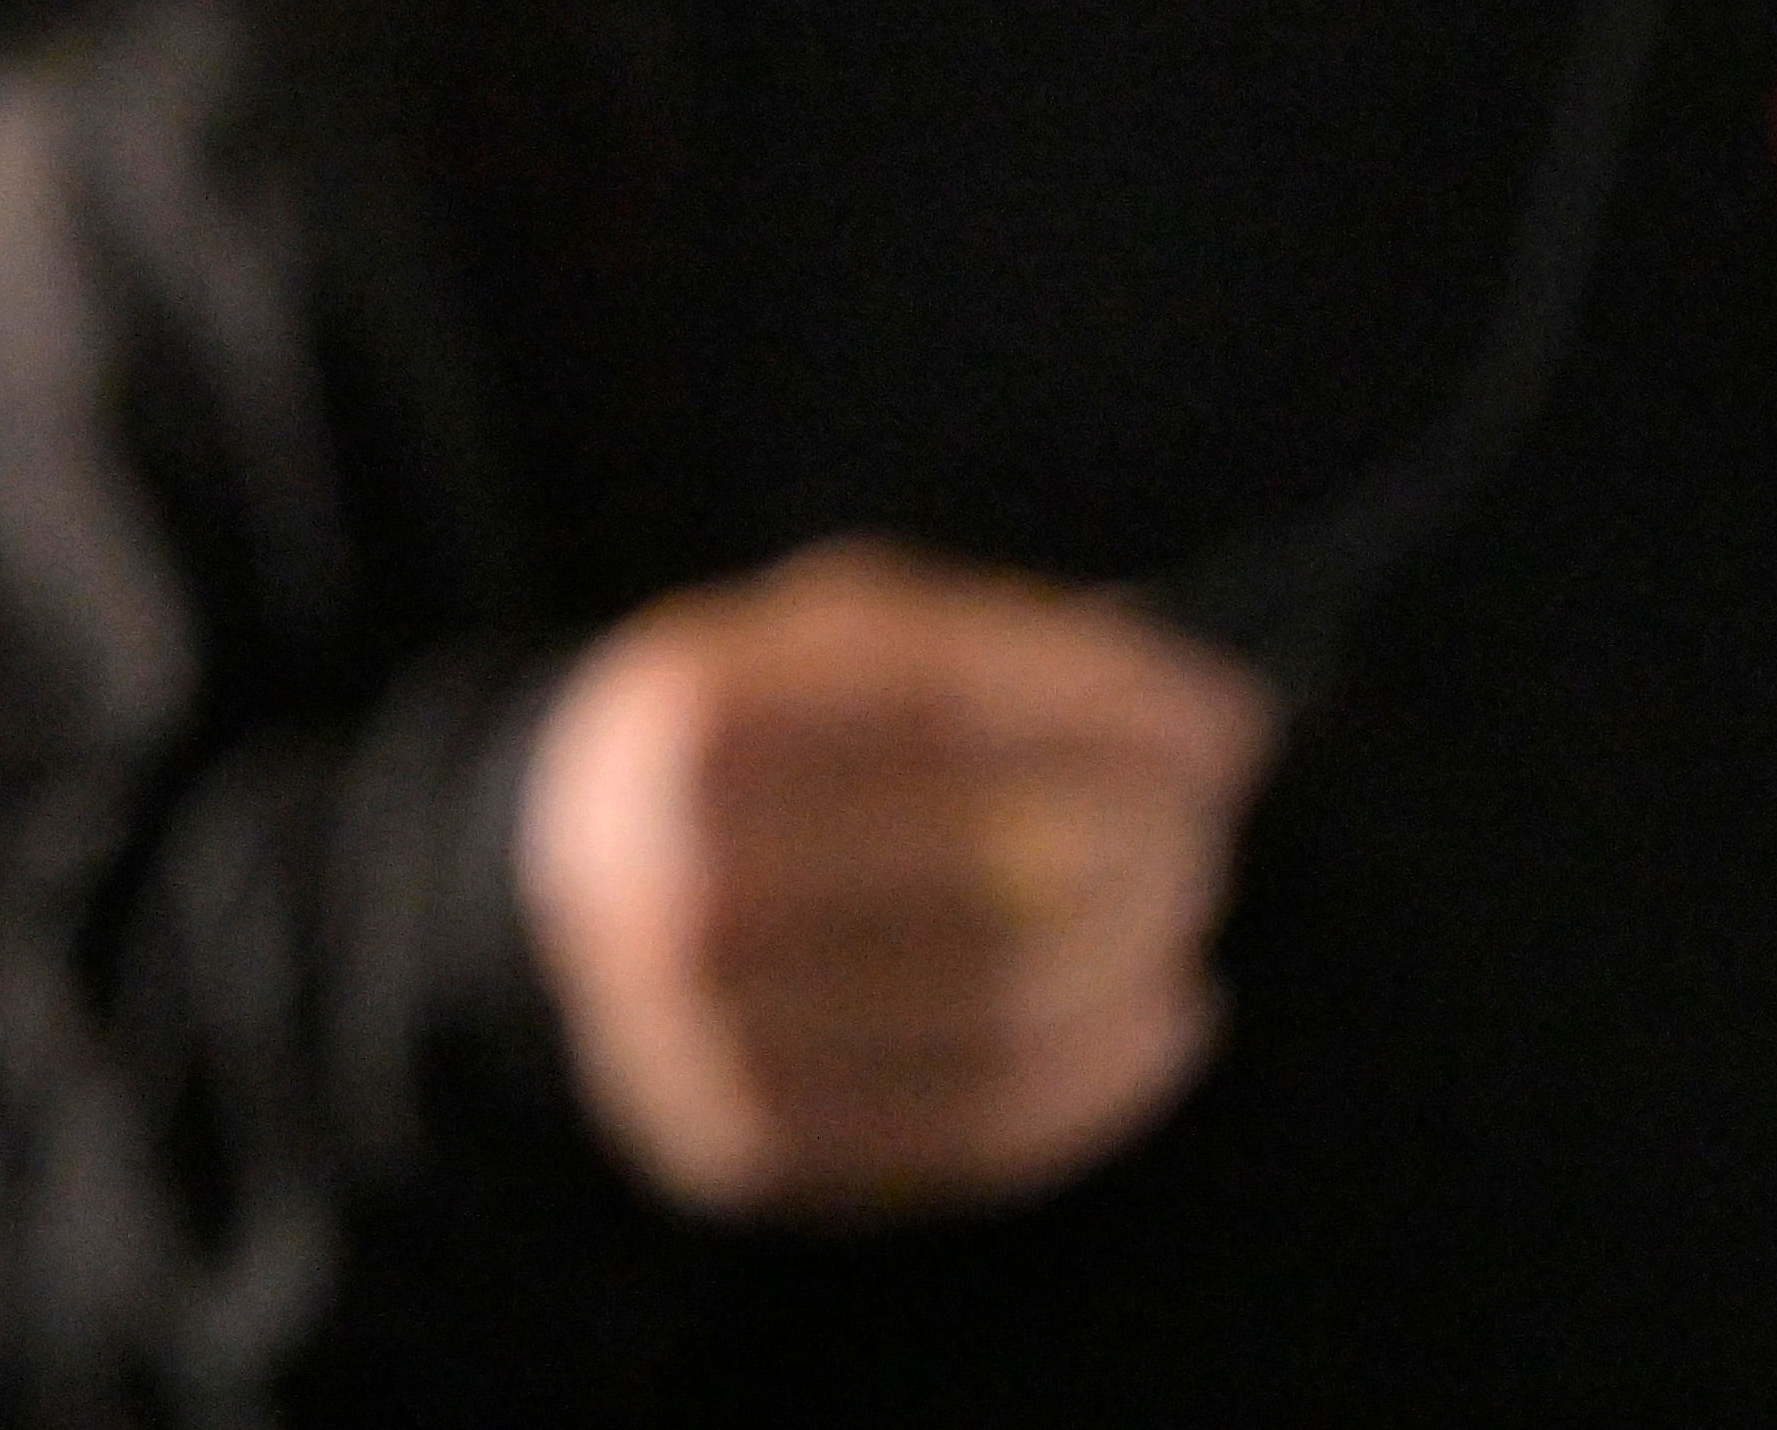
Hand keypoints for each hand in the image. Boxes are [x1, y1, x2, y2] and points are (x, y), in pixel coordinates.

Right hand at [515, 539, 1278, 1222]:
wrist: (548, 883)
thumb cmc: (749, 745)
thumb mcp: (816, 638)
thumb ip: (994, 651)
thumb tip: (1216, 721)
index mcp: (693, 713)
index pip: (947, 702)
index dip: (1114, 710)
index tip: (1229, 724)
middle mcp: (682, 870)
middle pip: (991, 867)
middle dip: (1149, 845)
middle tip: (1203, 832)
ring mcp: (705, 1023)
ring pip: (1002, 1011)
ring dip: (1142, 965)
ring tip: (1181, 922)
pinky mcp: (745, 1139)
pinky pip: (977, 1128)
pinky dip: (1108, 1081)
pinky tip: (1157, 1025)